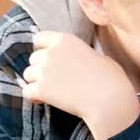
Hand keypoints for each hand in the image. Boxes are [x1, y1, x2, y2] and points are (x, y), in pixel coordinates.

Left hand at [21, 31, 139, 139]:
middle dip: (41, 69)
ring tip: (51, 92)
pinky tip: (45, 101)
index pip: (39, 38)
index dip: (43, 48)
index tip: (51, 59)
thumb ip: (87, 55)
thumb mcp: (103, 58)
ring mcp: (45, 71)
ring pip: (28, 75)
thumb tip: (89, 59)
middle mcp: (52, 52)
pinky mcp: (41, 89)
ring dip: (37, 83)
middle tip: (55, 80)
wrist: (109, 101)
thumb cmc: (112, 80)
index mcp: (66, 40)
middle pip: (33, 58)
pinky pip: (27, 92)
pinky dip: (34, 97)